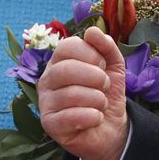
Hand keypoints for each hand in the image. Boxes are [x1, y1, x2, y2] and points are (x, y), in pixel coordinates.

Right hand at [38, 26, 128, 159]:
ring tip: (100, 104)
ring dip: (98, 100)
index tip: (103, 65)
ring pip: (72, 94)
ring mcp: (45, 102)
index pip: (67, 46)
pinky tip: (96, 118)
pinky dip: (93, 117)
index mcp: (59, 61)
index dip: (91, 54)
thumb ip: (107, 46)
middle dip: (96, 78)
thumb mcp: (113, 66)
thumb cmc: (105, 93)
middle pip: (67, 69)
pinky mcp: (49, 124)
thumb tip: (92, 31)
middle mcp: (47, 79)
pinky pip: (72, 117)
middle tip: (104, 86)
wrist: (111, 128)